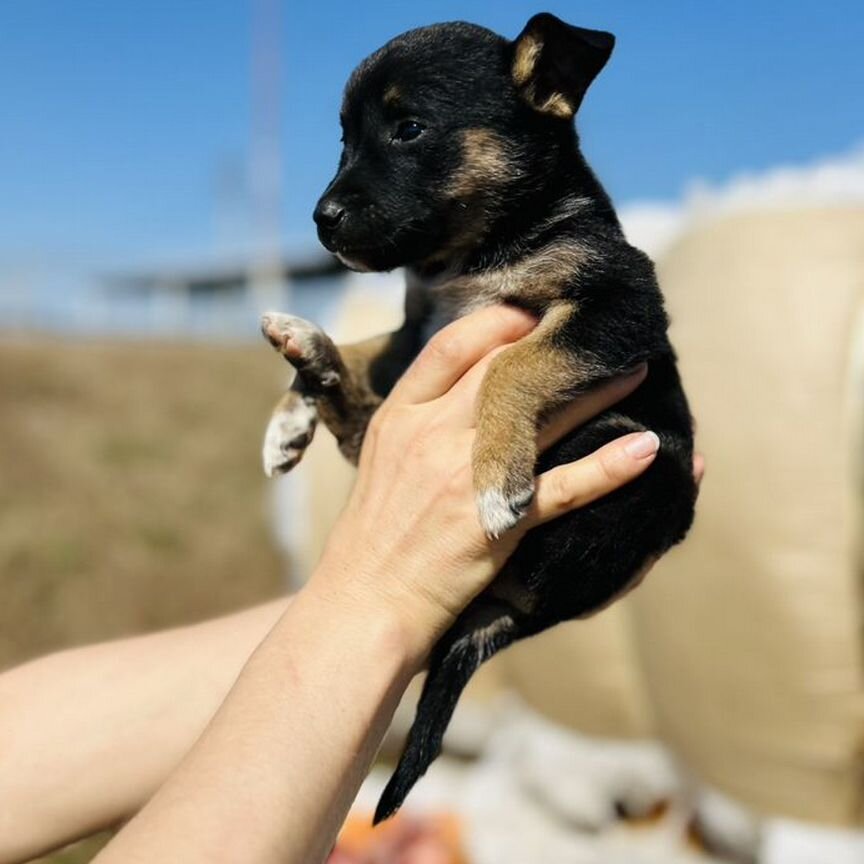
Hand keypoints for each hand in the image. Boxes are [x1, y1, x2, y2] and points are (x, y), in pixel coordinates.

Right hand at [306, 306, 663, 667]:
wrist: (366, 600)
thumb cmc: (374, 532)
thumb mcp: (383, 458)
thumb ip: (418, 417)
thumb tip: (464, 387)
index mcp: (401, 416)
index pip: (452, 346)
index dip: (498, 321)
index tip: (534, 314)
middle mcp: (433, 434)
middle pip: (504, 369)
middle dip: (554, 344)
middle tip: (594, 332)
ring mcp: (468, 476)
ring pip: (544, 416)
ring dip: (598, 390)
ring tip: (635, 371)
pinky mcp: (500, 522)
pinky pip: (566, 486)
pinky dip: (610, 466)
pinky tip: (645, 448)